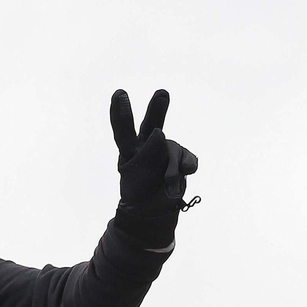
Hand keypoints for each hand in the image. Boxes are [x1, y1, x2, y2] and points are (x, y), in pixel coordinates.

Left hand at [108, 88, 198, 247]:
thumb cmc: (139, 194)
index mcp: (129, 150)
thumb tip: (160, 134)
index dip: (121, 112)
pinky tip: (186, 175)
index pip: (123, 129)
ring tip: (169, 187)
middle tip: (162, 93)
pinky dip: (187, 168)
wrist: (154, 212)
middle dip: (157, 109)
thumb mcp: (136, 178)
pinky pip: (188, 160)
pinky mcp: (182, 161)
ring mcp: (166, 152)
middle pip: (151, 124)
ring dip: (172, 168)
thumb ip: (147, 154)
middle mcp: (147, 145)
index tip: (119, 94)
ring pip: (172, 149)